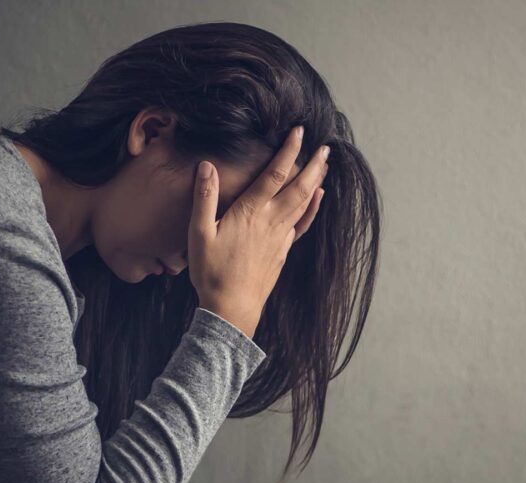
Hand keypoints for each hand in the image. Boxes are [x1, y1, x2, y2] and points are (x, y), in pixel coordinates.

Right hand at [187, 125, 327, 336]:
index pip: (275, 174)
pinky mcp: (282, 250)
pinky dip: (312, 208)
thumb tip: (207, 166)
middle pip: (299, 186)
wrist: (231, 307)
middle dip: (313, 164)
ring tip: (325, 164)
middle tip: (325, 146)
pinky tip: (318, 198)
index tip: (299, 132)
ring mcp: (280, 236)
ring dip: (316, 181)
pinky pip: (302, 223)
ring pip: (304, 203)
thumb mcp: (199, 233)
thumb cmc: (211, 271)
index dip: (288, 151)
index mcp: (251, 212)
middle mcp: (271, 221)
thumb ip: (204, 198)